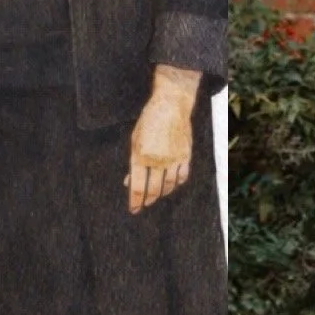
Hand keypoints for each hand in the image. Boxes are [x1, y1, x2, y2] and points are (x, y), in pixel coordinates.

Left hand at [126, 67, 198, 212]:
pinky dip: (177, 184)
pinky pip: (182, 177)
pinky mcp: (185, 155)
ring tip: (157, 195)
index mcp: (140, 155)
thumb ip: (133, 162)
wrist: (171, 105)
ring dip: (162, 193)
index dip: (135, 201)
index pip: (137, 186)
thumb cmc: (149, 121)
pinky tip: (172, 185)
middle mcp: (157, 159)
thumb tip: (129, 182)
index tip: (133, 209)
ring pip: (168, 185)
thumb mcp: (134, 140)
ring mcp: (173, 158)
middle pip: (153, 189)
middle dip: (147, 200)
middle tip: (144, 205)